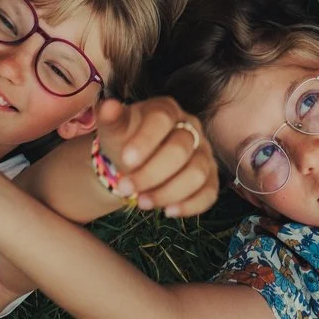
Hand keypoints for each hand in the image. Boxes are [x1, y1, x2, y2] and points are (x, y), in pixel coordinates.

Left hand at [96, 98, 217, 218]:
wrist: (134, 161)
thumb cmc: (125, 140)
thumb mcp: (114, 129)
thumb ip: (110, 117)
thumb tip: (108, 106)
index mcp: (167, 110)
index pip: (162, 120)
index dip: (145, 140)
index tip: (125, 160)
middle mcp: (191, 128)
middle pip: (180, 150)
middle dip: (151, 173)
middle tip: (124, 187)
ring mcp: (203, 152)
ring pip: (197, 173)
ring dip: (168, 192)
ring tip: (142, 202)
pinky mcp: (210, 177)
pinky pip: (209, 193)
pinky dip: (190, 205)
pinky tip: (168, 211)